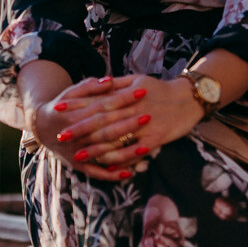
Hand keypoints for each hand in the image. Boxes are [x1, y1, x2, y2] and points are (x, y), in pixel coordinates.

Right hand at [29, 76, 148, 182]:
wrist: (40, 127)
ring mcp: (76, 152)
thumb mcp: (70, 92)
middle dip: (128, 123)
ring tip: (147, 147)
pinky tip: (129, 173)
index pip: (103, 105)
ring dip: (125, 151)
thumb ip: (89, 87)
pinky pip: (96, 173)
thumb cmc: (61, 106)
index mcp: (73, 113)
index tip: (141, 92)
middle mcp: (75, 134)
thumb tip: (110, 80)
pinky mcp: (77, 166)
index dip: (123, 99)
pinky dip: (112, 175)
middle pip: (106, 129)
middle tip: (148, 116)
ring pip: (104, 152)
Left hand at [71, 75, 200, 170]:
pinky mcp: (156, 138)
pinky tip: (107, 166)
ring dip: (96, 148)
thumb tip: (96, 85)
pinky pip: (135, 151)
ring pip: (116, 139)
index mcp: (126, 95)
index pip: (96, 101)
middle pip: (102, 121)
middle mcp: (132, 110)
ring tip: (78, 155)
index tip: (59, 110)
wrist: (188, 99)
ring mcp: (144, 125)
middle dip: (80, 130)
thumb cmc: (159, 89)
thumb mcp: (137, 80)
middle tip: (61, 136)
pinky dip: (121, 159)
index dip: (77, 106)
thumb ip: (115, 85)